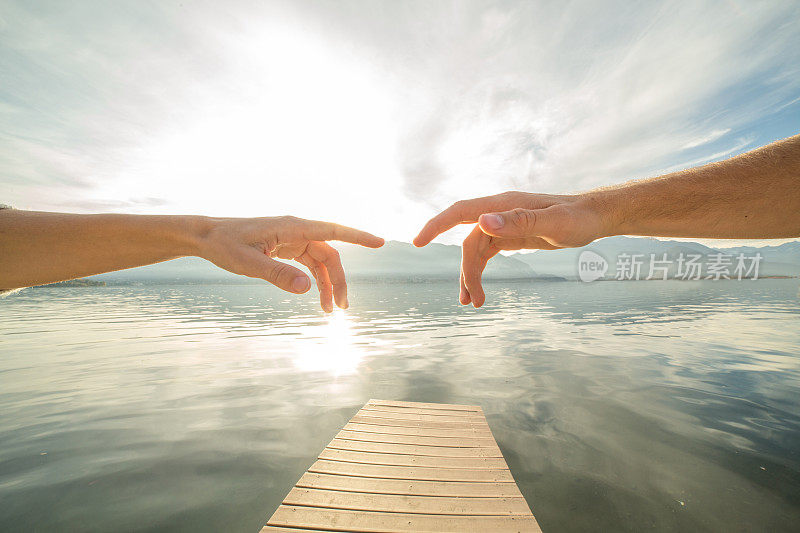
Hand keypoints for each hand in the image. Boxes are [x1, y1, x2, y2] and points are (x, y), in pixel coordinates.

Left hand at [198, 216, 383, 311]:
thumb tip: (308, 289)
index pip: (333, 231)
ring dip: (328, 285)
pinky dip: (315, 281)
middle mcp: (296, 231)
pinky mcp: (286, 248)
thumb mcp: (248, 263)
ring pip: (321, 262)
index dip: (358, 237)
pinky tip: (316, 298)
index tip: (380, 242)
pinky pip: (309, 264)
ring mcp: (292, 240)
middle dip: (339, 281)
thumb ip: (277, 275)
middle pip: (330, 255)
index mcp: (291, 227)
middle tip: (342, 309)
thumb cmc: (225, 245)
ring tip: (330, 311)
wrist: (206, 237)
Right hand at [413, 191, 608, 306]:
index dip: (436, 226)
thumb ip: (519, 222)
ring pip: (475, 251)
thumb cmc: (579, 217)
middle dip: (466, 271)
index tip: (417, 242)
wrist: (596, 217)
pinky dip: (479, 271)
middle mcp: (498, 212)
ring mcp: (503, 224)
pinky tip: (477, 289)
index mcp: (503, 205)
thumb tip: (482, 221)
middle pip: (469, 242)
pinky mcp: (510, 236)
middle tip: (471, 301)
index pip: (460, 212)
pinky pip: (486, 254)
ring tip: (472, 303)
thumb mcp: (553, 223)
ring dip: (471, 276)